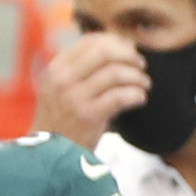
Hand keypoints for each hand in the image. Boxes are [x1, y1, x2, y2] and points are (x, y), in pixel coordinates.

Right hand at [33, 32, 148, 150]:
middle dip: (129, 56)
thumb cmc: (63, 121)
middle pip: (104, 52)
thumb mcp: (62, 89)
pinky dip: (136, 95)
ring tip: (144, 84)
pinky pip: (120, 97)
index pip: (89, 41)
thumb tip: (121, 46)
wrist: (51, 154)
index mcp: (57, 68)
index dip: (115, 42)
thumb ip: (84, 69)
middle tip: (141, 66)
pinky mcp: (88, 116)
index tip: (129, 51)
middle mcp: (62, 79)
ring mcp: (74, 97)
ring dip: (137, 77)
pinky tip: (140, 99)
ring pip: (115, 73)